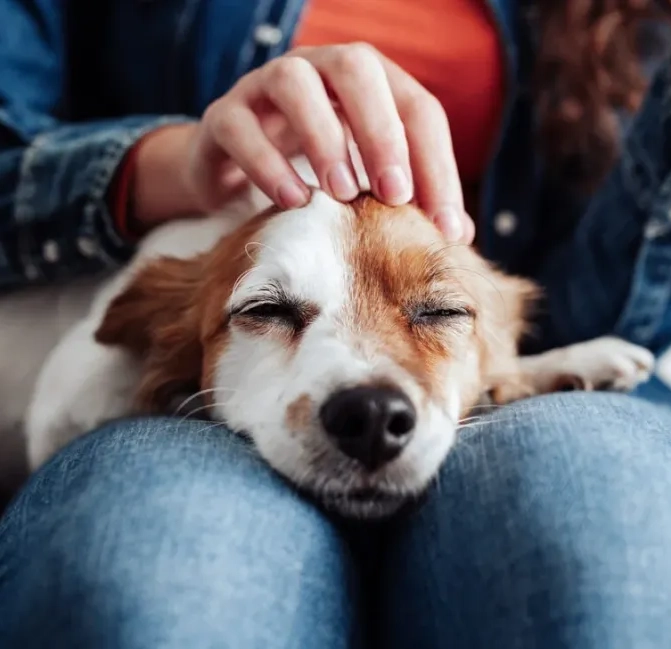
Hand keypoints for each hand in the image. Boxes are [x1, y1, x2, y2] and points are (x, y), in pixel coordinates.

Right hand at [133, 44, 473, 242]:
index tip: (444, 226)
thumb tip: (459, 234)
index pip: (415, 108)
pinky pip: (240, 125)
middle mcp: (319, 70)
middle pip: (358, 71)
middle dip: (382, 132)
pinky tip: (293, 201)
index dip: (436, 164)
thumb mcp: (367, 183)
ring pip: (295, 82)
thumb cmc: (315, 175)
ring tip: (342, 194)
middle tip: (395, 195)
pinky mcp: (224, 116)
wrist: (236, 170)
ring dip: (324, 138)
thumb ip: (410, 199)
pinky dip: (266, 162)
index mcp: (367, 85)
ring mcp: (265, 87)